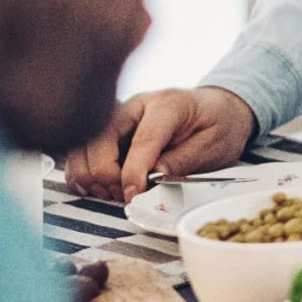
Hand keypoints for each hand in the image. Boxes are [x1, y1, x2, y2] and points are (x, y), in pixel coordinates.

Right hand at [62, 85, 257, 202]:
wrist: (218, 108)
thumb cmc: (218, 124)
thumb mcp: (214, 144)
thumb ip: (183, 160)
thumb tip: (152, 179)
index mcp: (167, 105)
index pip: (142, 140)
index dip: (133, 172)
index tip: (132, 196)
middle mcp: (135, 106)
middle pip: (98, 137)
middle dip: (104, 174)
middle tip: (124, 195)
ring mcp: (119, 116)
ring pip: (82, 144)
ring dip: (89, 174)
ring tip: (112, 192)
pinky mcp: (110, 129)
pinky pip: (83, 150)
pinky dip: (84, 171)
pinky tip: (101, 186)